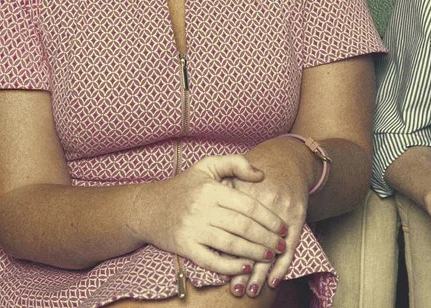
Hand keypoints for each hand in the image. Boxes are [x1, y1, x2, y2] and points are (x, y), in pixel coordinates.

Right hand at [132, 155, 289, 276]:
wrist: (148, 208)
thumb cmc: (182, 187)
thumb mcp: (206, 166)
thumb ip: (235, 163)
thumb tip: (261, 175)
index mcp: (211, 189)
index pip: (247, 206)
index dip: (269, 219)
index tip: (283, 228)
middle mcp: (202, 209)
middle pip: (243, 227)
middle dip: (267, 239)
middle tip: (282, 245)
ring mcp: (193, 229)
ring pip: (231, 244)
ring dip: (255, 253)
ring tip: (271, 256)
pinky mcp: (184, 247)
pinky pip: (211, 260)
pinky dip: (231, 266)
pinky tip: (246, 267)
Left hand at [222, 157, 309, 297]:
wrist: (285, 159)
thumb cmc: (253, 174)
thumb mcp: (230, 173)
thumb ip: (216, 196)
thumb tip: (208, 219)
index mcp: (244, 193)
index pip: (232, 228)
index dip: (226, 252)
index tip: (219, 271)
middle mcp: (265, 202)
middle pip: (250, 241)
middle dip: (243, 269)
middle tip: (235, 289)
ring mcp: (282, 210)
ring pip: (270, 248)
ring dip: (261, 273)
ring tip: (250, 290)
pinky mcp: (297, 216)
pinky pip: (292, 246)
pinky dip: (283, 266)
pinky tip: (273, 281)